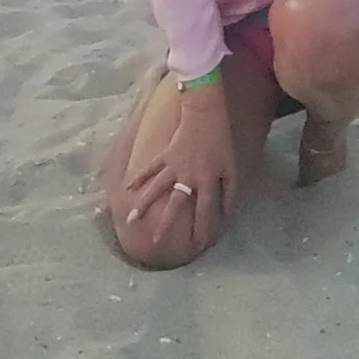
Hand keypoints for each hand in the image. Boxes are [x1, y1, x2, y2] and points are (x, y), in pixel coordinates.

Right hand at [126, 86, 236, 250]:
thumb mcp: (231, 167)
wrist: (205, 112)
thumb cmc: (221, 140)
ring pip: (156, 188)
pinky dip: (138, 177)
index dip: (202, 229)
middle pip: (176, 204)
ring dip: (144, 204)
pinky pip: (150, 168)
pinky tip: (127, 188)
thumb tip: (227, 213)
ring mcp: (174, 165)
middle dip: (166, 224)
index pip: (204, 211)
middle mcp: (188, 176)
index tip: (198, 246)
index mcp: (207, 180)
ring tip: (131, 220)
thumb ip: (229, 192)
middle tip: (155, 243)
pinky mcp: (165, 155)